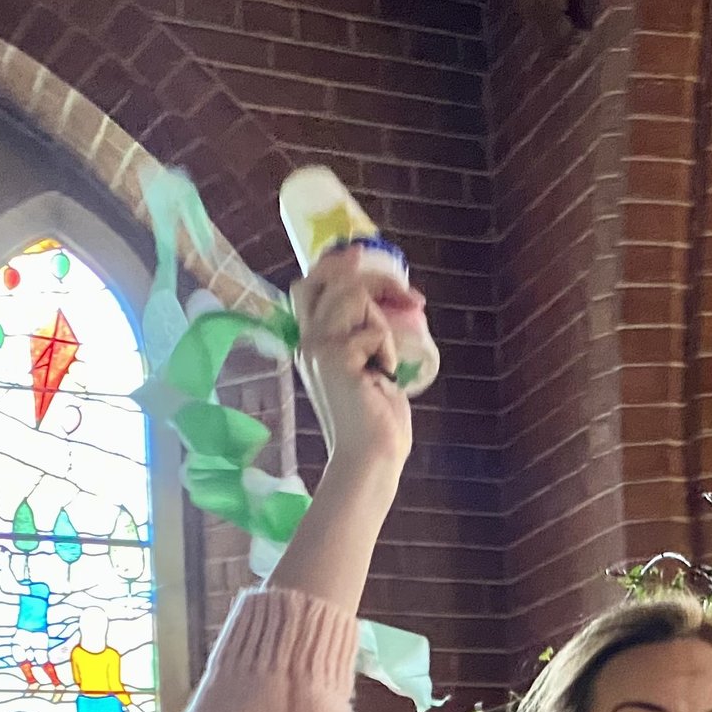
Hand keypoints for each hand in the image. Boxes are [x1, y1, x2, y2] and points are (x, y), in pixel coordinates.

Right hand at [290, 247, 416, 478]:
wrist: (371, 456)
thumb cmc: (376, 418)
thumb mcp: (368, 366)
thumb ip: (363, 336)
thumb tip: (385, 300)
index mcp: (312, 344)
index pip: (307, 286)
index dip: (333, 265)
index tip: (361, 255)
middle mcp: (307, 342)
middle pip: (329, 280)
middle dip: (367, 281)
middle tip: (404, 298)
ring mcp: (317, 349)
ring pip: (355, 298)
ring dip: (381, 325)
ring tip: (382, 362)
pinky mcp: (335, 359)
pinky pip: (373, 330)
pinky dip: (387, 351)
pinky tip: (383, 378)